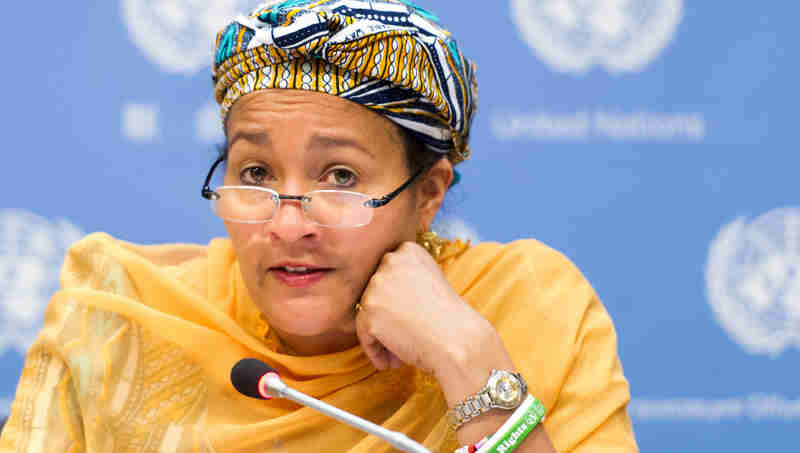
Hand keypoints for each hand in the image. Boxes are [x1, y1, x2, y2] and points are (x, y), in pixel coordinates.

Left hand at [353, 241, 494, 375]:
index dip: (398, 300)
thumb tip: (385, 295)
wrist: (459, 340)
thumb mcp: (431, 283)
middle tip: (407, 337)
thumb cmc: (450, 319)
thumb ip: (407, 279)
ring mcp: (376, 287)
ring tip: (401, 355)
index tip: (412, 316)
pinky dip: (376, 352)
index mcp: (408, 251)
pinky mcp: (368, 313)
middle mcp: (389, 262)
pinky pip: (365, 337)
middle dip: (388, 318)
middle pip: (376, 294)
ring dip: (381, 336)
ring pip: (368, 315)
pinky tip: (393, 362)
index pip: (389, 275)